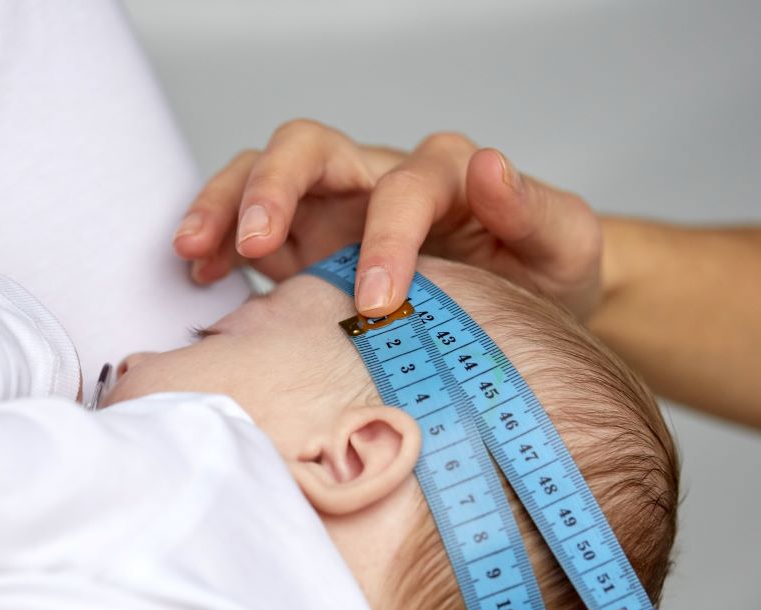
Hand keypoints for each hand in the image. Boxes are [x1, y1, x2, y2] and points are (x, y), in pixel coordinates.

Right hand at [173, 119, 602, 317]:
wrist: (524, 310)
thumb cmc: (543, 277)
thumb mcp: (564, 246)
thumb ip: (534, 209)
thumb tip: (490, 165)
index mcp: (445, 178)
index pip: (404, 186)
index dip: (386, 235)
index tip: (375, 298)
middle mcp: (379, 181)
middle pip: (312, 149)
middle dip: (276, 186)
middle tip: (255, 242)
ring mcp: (335, 210)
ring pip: (264, 174)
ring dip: (226, 203)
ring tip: (195, 249)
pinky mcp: (305, 244)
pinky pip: (247, 225)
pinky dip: (218, 240)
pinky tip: (202, 272)